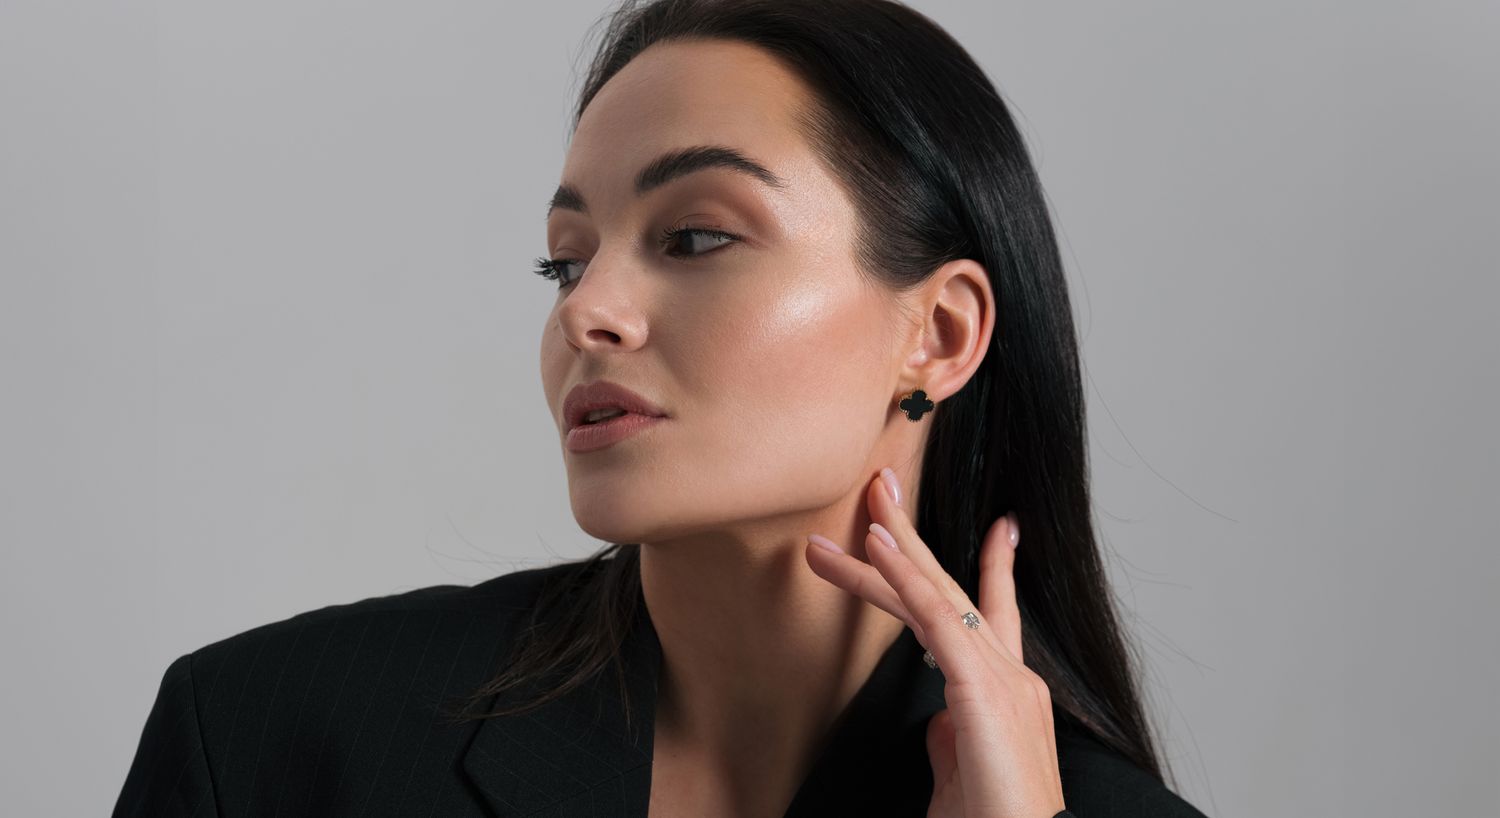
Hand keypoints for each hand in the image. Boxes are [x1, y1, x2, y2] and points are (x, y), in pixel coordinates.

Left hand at [804, 466, 1065, 817]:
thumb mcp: (964, 773)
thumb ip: (953, 738)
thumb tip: (939, 720)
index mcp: (1009, 693)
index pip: (997, 613)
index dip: (995, 565)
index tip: (1000, 527)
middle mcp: (1011, 676)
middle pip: (952, 589)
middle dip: (912, 536)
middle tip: (882, 488)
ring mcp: (1002, 680)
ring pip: (934, 596)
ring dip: (887, 550)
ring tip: (854, 512)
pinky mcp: (983, 693)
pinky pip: (936, 620)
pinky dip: (903, 578)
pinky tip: (876, 547)